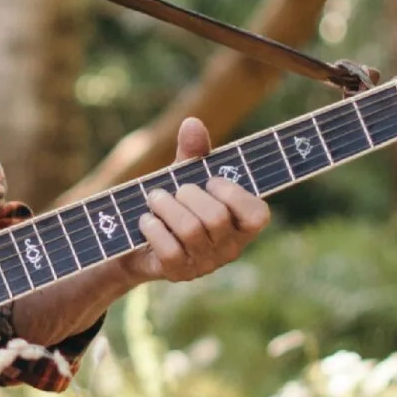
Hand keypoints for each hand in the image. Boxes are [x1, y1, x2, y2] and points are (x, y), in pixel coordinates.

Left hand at [130, 115, 268, 283]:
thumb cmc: (174, 205)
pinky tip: (147, 220)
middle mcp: (230, 248)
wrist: (138, 242)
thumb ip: (194, 153)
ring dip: (167, 207)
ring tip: (155, 198)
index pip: (257, 215)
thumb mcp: (186, 177)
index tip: (211, 181)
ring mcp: (205, 264)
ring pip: (191, 231)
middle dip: (189, 195)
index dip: (233, 194)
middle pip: (216, 217)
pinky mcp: (179, 274)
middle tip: (175, 189)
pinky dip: (154, 229)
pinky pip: (170, 250)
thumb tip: (192, 123)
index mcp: (242, 224)